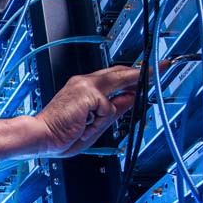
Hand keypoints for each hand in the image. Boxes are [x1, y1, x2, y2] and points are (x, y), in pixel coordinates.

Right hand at [32, 65, 153, 156]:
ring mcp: (86, 85)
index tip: (147, 71)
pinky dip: (101, 121)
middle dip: (141, 72)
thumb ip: (113, 110)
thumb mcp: (95, 124)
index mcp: (83, 89)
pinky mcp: (89, 93)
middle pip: (120, 72)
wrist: (40, 135)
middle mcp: (84, 82)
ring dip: (111, 109)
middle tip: (162, 66)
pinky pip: (109, 108)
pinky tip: (84, 126)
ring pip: (117, 88)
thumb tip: (131, 99)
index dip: (132, 75)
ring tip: (91, 120)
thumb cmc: (60, 134)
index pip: (112, 77)